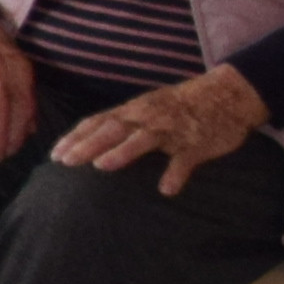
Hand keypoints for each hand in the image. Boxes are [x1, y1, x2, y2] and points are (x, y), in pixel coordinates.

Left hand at [54, 61, 272, 194]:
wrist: (228, 94)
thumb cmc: (181, 105)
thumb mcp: (148, 108)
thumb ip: (123, 123)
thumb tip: (93, 143)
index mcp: (133, 110)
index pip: (97, 122)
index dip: (75, 138)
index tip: (55, 155)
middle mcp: (147, 117)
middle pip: (112, 129)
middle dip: (87, 145)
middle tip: (66, 162)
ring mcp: (172, 129)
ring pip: (143, 139)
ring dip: (123, 152)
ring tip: (103, 165)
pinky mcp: (197, 142)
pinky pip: (185, 159)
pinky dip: (176, 173)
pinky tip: (166, 190)